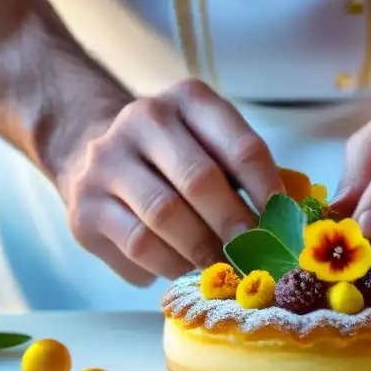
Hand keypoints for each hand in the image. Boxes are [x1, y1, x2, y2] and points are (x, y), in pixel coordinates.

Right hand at [52, 79, 282, 285]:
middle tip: (255, 255)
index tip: (283, 224)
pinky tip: (186, 271)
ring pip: (165, 217)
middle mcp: (144, 120)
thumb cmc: (173, 155)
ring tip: (223, 268)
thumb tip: (285, 225)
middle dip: (234, 225)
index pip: (240, 147)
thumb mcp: (209, 143)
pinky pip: (138, 246)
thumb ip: (244, 174)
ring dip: (202, 251)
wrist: (88, 148)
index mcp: (189, 100)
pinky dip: (170, 266)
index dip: (268, 191)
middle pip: (199, 181)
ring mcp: (107, 162)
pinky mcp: (85, 207)